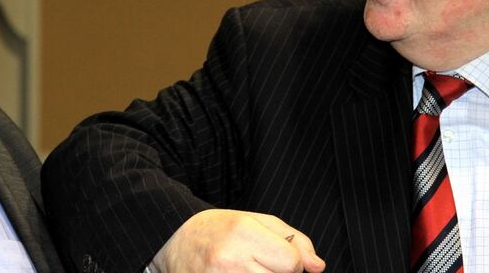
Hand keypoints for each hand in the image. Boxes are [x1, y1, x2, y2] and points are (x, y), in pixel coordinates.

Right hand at [150, 209, 325, 272]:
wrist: (171, 244)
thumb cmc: (216, 230)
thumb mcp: (254, 220)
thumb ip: (293, 239)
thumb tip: (317, 266)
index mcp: (242, 233)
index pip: (292, 263)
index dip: (292, 261)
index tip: (277, 256)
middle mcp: (230, 260)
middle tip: (258, 264)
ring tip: (248, 271)